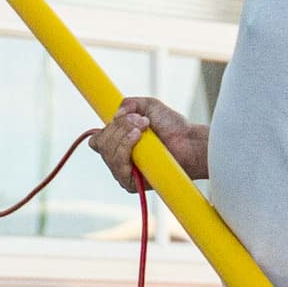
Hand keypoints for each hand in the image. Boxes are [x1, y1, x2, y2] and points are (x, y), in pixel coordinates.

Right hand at [88, 95, 202, 193]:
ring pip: (108, 153)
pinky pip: (118, 166)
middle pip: (101, 144)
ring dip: (123, 135)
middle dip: (119, 127)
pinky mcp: (130, 183)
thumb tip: (116, 114)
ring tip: (143, 127)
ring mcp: (123, 172)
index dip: (107, 127)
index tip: (126, 117)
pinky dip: (125, 148)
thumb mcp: (149, 107)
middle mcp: (118, 160)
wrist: (190, 142)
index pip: (97, 140)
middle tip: (141, 121)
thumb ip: (130, 103)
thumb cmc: (173, 128)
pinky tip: (138, 138)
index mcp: (119, 144)